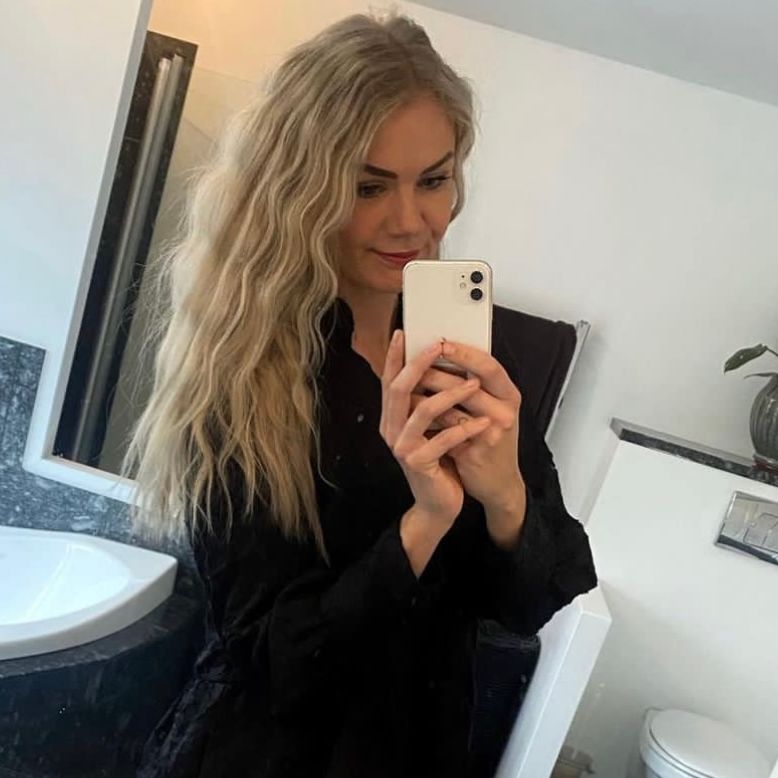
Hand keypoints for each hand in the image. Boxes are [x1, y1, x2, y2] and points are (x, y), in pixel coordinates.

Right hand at [380, 330, 492, 530]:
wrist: (437, 504)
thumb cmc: (437, 462)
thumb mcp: (428, 429)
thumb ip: (425, 403)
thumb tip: (437, 365)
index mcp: (391, 418)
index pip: (388, 380)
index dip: (395, 356)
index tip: (404, 332)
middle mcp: (391, 430)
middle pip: (398, 388)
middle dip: (419, 363)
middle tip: (439, 345)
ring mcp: (402, 447)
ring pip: (422, 410)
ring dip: (450, 393)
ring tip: (474, 383)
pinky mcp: (419, 464)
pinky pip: (443, 440)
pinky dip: (465, 428)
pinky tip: (483, 422)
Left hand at [410, 339, 524, 513]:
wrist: (498, 483)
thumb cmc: (489, 441)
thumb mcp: (491, 408)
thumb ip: (474, 386)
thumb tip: (440, 357)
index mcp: (509, 394)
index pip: (489, 365)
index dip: (465, 352)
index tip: (441, 342)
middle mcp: (505, 411)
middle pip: (467, 382)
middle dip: (434, 371)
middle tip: (412, 361)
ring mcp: (492, 432)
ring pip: (451, 406)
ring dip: (424, 396)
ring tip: (406, 386)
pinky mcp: (476, 451)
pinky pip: (445, 430)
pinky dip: (426, 421)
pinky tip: (412, 415)